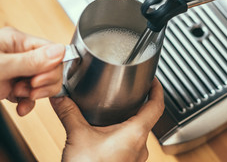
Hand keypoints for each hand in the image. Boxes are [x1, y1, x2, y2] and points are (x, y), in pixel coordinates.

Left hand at [0, 27, 64, 115]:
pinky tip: (21, 108)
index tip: (38, 80)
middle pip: (51, 68)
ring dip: (35, 94)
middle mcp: (19, 55)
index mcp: (17, 41)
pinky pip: (30, 95)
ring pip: (43, 84)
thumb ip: (31, 60)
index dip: (51, 68)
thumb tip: (61, 51)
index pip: (51, 51)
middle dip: (44, 83)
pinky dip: (28, 104)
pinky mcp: (10, 86)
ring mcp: (16, 71)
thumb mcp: (1, 66)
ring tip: (20, 94)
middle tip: (30, 88)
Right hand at [50, 78, 164, 161]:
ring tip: (119, 112)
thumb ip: (70, 113)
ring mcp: (136, 158)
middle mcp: (140, 146)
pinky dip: (124, 136)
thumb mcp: (78, 136)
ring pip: (139, 133)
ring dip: (131, 122)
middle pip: (148, 118)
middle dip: (140, 105)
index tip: (153, 81)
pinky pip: (132, 145)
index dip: (157, 89)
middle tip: (132, 93)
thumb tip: (61, 98)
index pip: (157, 105)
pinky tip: (110, 135)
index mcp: (135, 134)